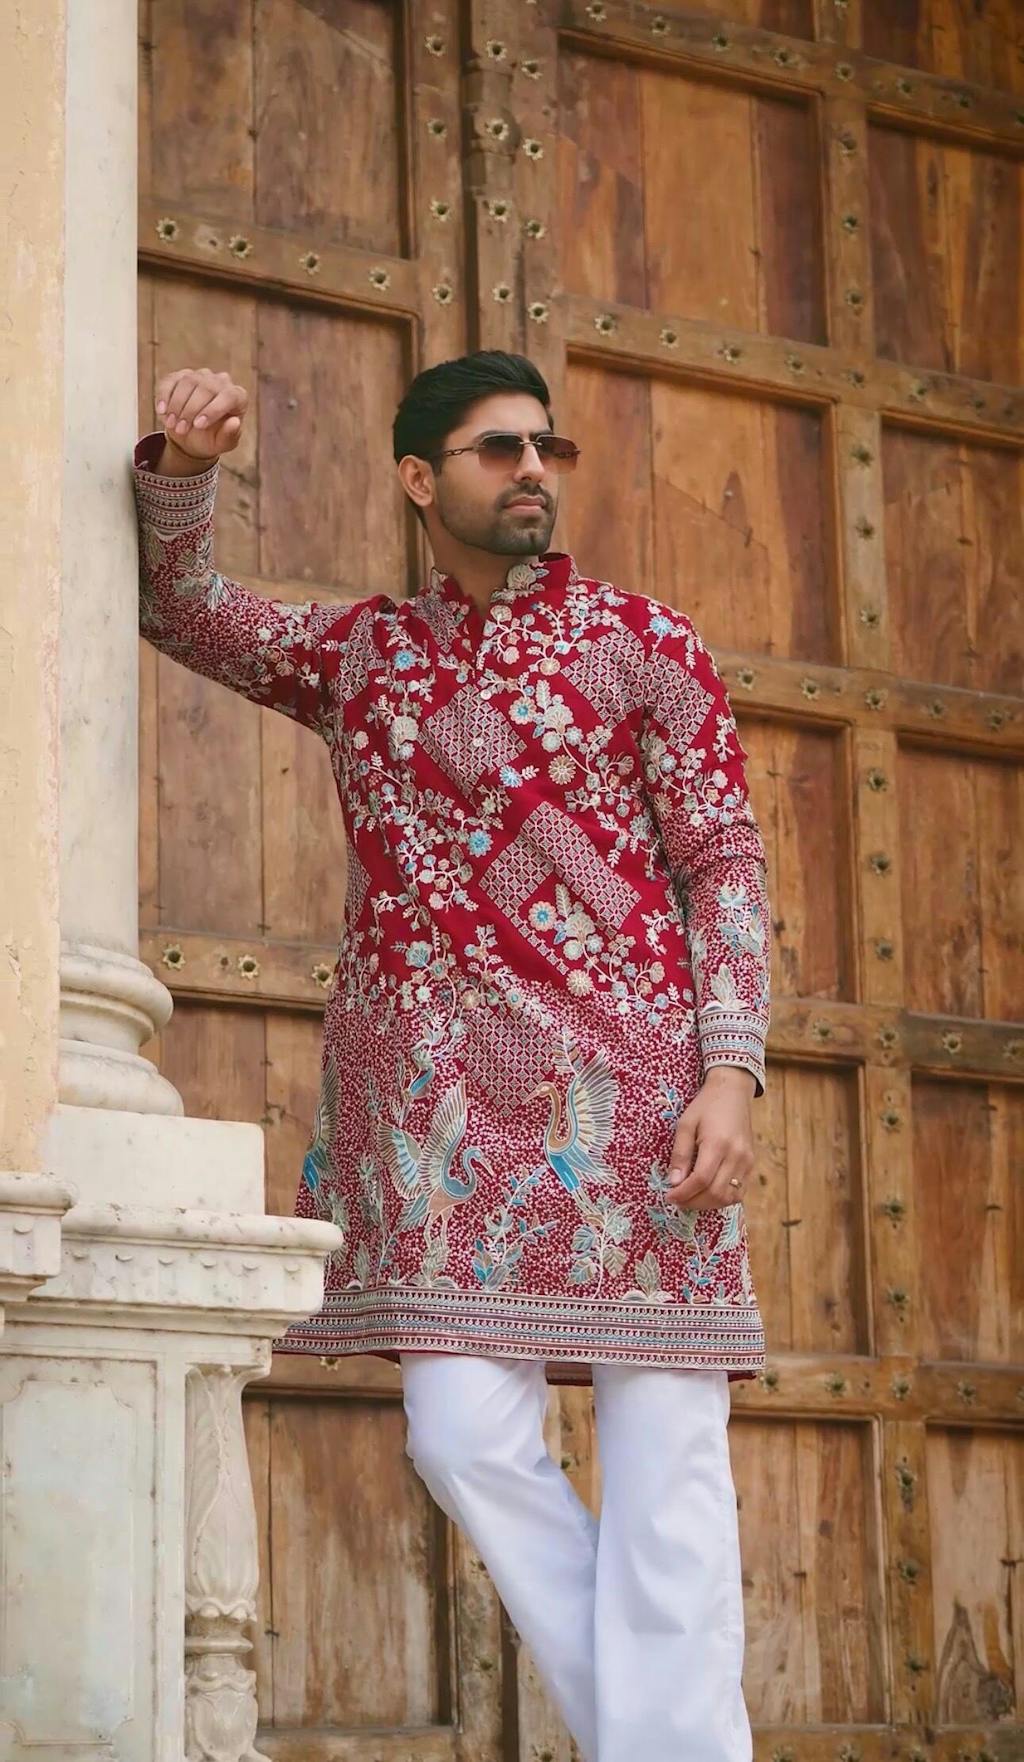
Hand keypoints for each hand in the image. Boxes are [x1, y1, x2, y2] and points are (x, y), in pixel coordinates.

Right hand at [154, 367, 247, 463]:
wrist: (193, 437)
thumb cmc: (213, 439)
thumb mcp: (223, 443)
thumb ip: (230, 435)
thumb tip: (235, 422)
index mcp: (237, 396)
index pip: (228, 396)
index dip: (213, 410)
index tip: (198, 425)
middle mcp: (221, 381)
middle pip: (206, 388)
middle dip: (190, 410)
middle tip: (181, 429)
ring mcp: (201, 376)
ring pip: (187, 382)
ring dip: (176, 404)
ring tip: (171, 424)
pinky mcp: (181, 376)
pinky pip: (171, 381)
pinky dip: (164, 395)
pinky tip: (161, 411)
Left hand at [664, 1067, 755, 1209]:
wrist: (733, 1092)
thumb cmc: (706, 1106)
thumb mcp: (686, 1124)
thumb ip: (680, 1154)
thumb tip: (674, 1182)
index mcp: (718, 1143)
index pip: (701, 1180)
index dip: (684, 1193)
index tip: (669, 1196)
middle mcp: (736, 1155)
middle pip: (715, 1193)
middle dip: (693, 1202)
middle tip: (677, 1199)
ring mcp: (747, 1161)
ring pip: (728, 1197)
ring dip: (707, 1204)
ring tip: (690, 1198)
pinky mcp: (751, 1164)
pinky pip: (739, 1192)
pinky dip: (722, 1198)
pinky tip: (707, 1193)